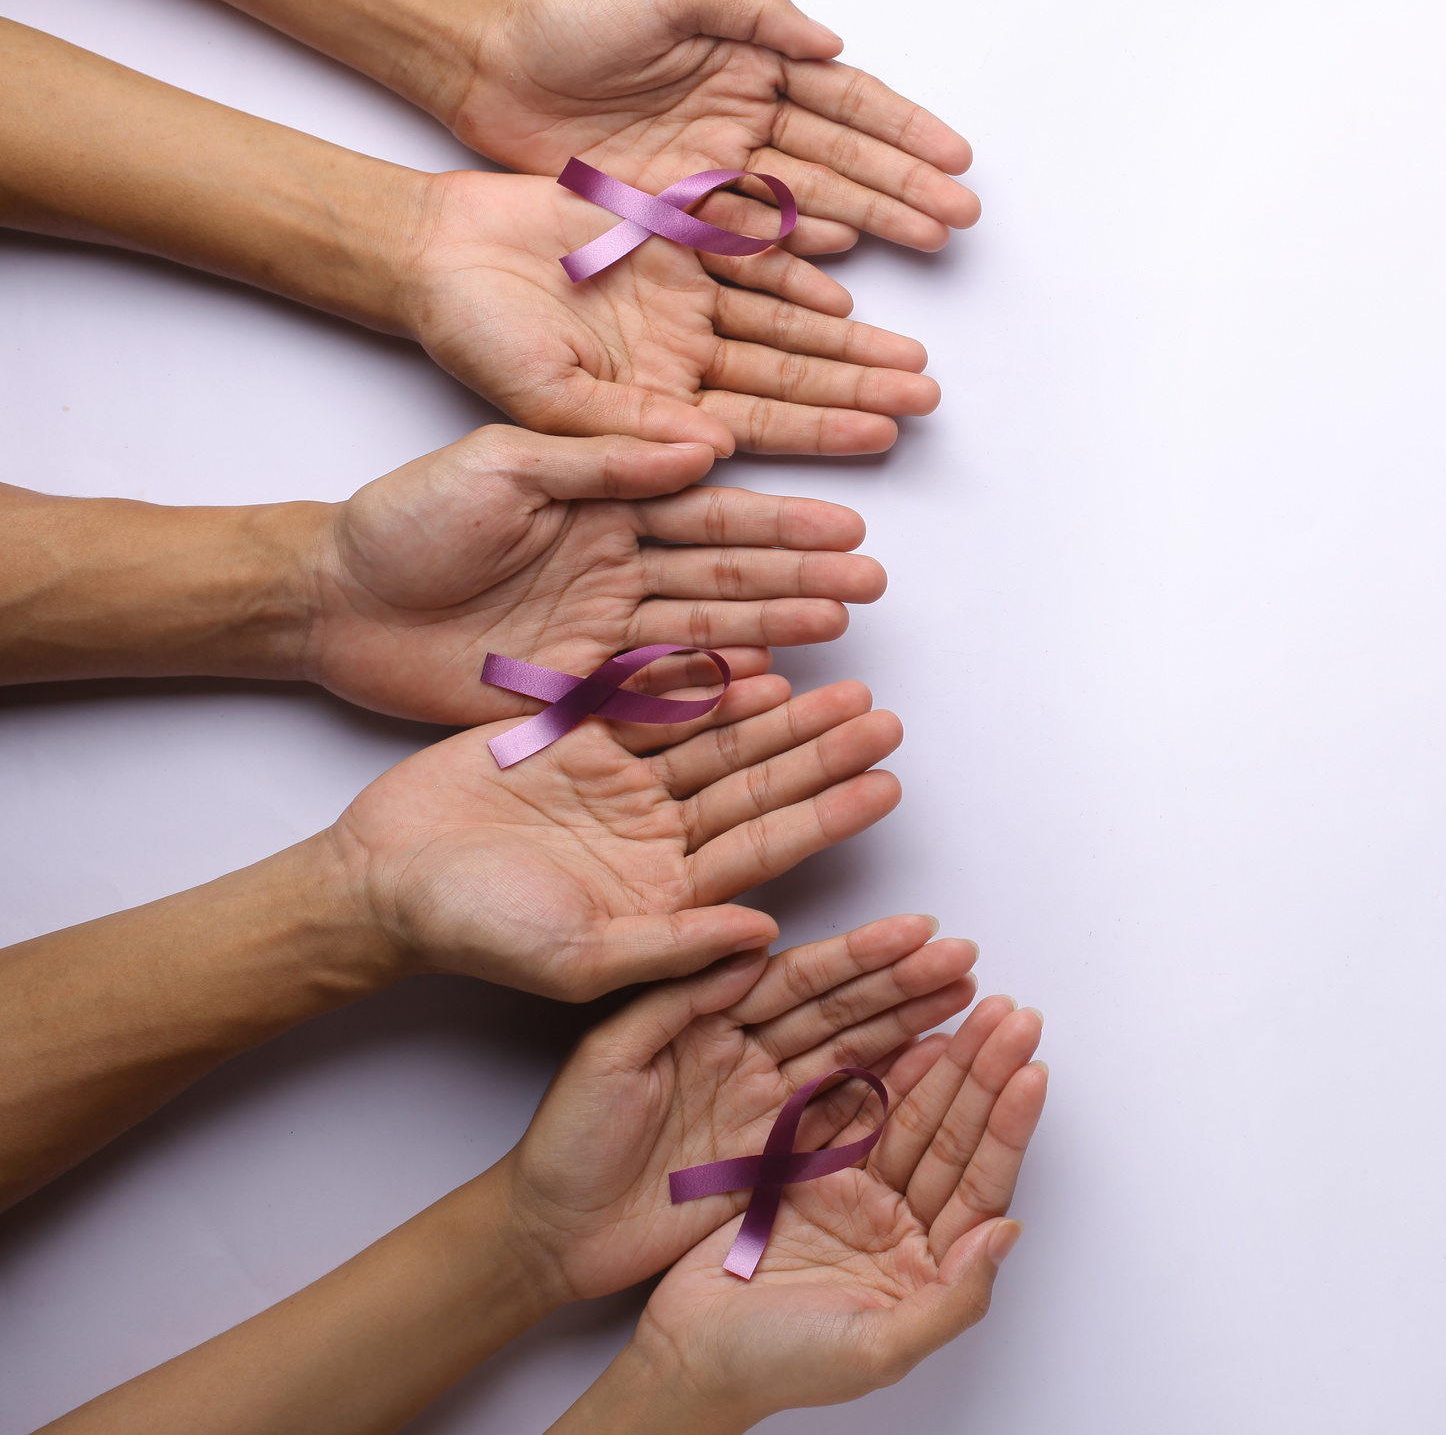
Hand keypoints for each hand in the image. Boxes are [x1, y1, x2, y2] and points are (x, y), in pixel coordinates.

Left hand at [305, 426, 883, 723]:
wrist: (331, 605)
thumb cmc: (402, 520)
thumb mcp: (499, 465)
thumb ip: (598, 458)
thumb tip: (701, 445)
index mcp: (603, 497)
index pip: (710, 506)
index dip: (780, 517)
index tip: (847, 521)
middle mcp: (618, 561)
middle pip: (729, 569)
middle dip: (804, 573)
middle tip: (873, 580)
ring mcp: (605, 626)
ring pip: (710, 626)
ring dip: (780, 627)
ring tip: (845, 625)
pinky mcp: (581, 684)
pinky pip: (664, 686)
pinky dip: (720, 687)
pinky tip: (775, 684)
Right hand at [327, 663, 901, 999]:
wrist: (382, 879)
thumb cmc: (475, 934)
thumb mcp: (581, 959)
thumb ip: (674, 947)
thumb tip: (763, 936)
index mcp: (670, 892)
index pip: (768, 845)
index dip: (828, 814)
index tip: (888, 785)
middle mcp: (658, 835)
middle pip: (757, 784)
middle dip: (822, 751)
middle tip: (884, 717)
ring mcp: (623, 784)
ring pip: (718, 739)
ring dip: (779, 713)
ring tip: (844, 681)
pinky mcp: (581, 737)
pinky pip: (653, 702)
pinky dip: (700, 682)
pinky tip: (753, 661)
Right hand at [404, 168, 938, 452]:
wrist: (427, 256)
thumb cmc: (466, 345)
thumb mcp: (535, 410)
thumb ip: (622, 437)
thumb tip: (708, 455)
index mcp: (650, 422)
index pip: (752, 439)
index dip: (820, 443)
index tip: (884, 449)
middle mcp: (677, 367)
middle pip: (784, 382)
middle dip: (856, 391)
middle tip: (926, 399)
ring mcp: (678, 305)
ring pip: (779, 324)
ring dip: (844, 337)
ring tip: (911, 354)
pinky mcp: (670, 242)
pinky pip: (743, 251)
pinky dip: (791, 258)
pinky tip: (843, 273)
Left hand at [451, 0, 978, 254]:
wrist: (492, 71)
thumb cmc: (572, 24)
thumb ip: (751, 11)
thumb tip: (829, 42)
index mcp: (753, 64)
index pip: (846, 100)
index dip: (903, 128)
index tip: (954, 155)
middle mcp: (746, 122)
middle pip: (845, 159)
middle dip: (907, 186)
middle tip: (960, 215)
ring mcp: (718, 173)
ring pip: (813, 203)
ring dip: (873, 223)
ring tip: (928, 242)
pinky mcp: (681, 215)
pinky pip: (752, 242)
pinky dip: (798, 257)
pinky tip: (842, 269)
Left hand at [498, 916, 980, 1303]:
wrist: (549, 1237)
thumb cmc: (563, 1145)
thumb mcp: (608, 1056)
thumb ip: (676, 999)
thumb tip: (750, 946)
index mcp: (707, 1019)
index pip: (794, 977)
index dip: (857, 955)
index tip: (914, 931)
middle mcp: (745, 1055)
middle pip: (837, 1010)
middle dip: (903, 981)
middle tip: (962, 957)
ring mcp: (765, 1108)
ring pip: (851, 1057)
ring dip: (909, 1026)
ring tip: (964, 998)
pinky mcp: (774, 1161)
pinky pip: (842, 1121)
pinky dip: (890, 1096)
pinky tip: (933, 1069)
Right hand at [549, 993, 1045, 1432]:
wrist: (689, 1355)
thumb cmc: (782, 1367)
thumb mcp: (879, 1349)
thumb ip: (953, 1298)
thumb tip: (1008, 1235)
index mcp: (929, 1265)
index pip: (980, 1185)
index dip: (1007, 1128)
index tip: (1031, 1072)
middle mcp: (902, 1224)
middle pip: (954, 1137)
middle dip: (986, 1075)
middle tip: (1013, 1017)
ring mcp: (857, 1193)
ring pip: (912, 1116)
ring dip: (945, 1064)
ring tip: (977, 1012)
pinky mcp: (809, 1170)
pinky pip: (855, 1111)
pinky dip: (883, 1073)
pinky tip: (913, 1036)